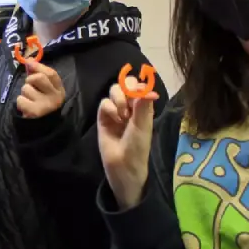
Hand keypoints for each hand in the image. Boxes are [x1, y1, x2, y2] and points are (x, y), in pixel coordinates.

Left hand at [16, 59, 64, 118]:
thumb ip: (40, 75)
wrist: (43, 126)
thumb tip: (29, 60)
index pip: (51, 73)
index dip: (38, 66)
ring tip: (29, 100)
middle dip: (30, 80)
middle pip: (39, 78)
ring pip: (26, 88)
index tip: (29, 62)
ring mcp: (45, 104)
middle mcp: (55, 96)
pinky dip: (20, 102)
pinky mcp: (35, 111)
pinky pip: (20, 99)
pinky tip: (26, 107)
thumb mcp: (46, 90)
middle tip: (30, 86)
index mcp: (59, 90)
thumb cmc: (43, 104)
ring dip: (24, 93)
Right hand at [98, 76, 160, 210]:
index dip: (138, 85)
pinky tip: (115, 120)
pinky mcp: (103, 117)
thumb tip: (146, 87)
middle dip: (126, 90)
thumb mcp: (143, 125)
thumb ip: (143, 105)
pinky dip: (110, 108)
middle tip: (129, 102)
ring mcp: (116, 110)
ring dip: (119, 99)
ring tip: (123, 115)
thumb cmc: (138, 146)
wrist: (122, 164)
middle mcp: (130, 106)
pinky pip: (104, 103)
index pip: (139, 86)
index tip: (138, 92)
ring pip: (114, 90)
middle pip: (125, 84)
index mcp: (143, 107)